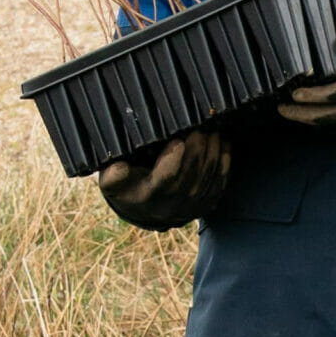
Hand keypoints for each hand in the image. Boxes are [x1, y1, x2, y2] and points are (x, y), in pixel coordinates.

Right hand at [96, 125, 231, 229]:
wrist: (144, 210)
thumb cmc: (126, 187)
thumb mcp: (111, 183)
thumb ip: (112, 175)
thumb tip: (120, 168)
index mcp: (148, 198)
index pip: (165, 179)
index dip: (173, 160)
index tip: (177, 139)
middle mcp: (172, 206)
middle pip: (191, 175)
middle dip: (197, 148)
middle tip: (200, 126)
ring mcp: (191, 207)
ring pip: (208, 177)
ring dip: (212, 151)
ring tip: (212, 129)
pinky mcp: (205, 205)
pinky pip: (219, 182)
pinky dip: (224, 161)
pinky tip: (223, 142)